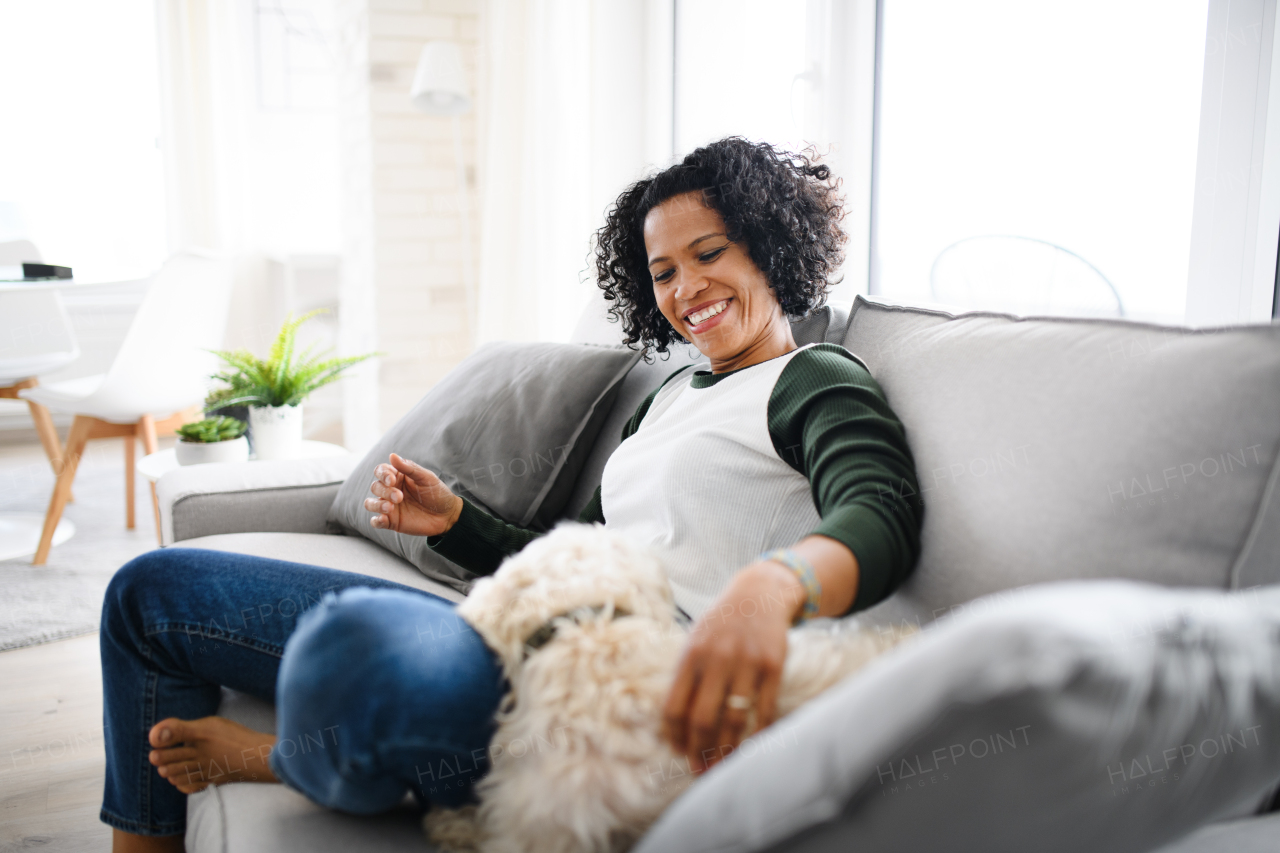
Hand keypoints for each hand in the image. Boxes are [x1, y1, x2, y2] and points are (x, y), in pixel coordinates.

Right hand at [364, 453, 462, 537]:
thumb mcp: (426, 478)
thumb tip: (392, 455)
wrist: (447, 515)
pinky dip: (376, 520)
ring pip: (370, 503)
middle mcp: (390, 490)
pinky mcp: (391, 522)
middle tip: (399, 497)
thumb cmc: (437, 493)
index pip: (380, 471)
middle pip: (375, 486)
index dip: (383, 474)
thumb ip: (409, 468)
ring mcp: (389, 506)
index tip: (392, 480)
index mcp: (397, 476)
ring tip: (390, 508)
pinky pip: (375, 521)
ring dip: (376, 505)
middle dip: (385, 491)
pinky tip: (384, 519)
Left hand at [660, 562, 800, 772]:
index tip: (676, 751)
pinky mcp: (773, 666)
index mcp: (691, 654)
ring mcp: (747, 663)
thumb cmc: (722, 623)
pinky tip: (751, 745)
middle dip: (698, 750)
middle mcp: (717, 659)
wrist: (759, 593)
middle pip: (702, 718)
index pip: (674, 705)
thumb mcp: (695, 639)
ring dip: (726, 750)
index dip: (673, 735)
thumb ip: (686, 673)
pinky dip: (758, 733)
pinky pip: (765, 709)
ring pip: (734, 719)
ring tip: (722, 766)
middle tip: (699, 769)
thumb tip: (673, 721)